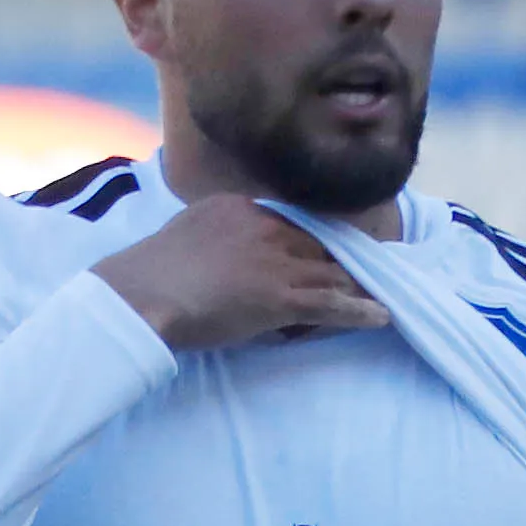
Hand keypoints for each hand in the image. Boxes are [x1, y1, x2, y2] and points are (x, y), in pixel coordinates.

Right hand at [94, 196, 388, 353]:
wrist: (138, 296)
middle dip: (347, 256)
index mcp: (240, 208)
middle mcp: (264, 227)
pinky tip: (380, 316)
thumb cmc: (148, 275)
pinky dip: (358, 310)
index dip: (314, 239)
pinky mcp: (279, 296)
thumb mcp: (184, 233)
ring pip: (330, 271)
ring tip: (387, 291)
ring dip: (361, 284)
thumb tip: (217, 246)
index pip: (291, 222)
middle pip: (318, 242)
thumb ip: (211, 232)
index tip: (333, 247)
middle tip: (377, 265)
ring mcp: (274, 260)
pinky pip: (330, 302)